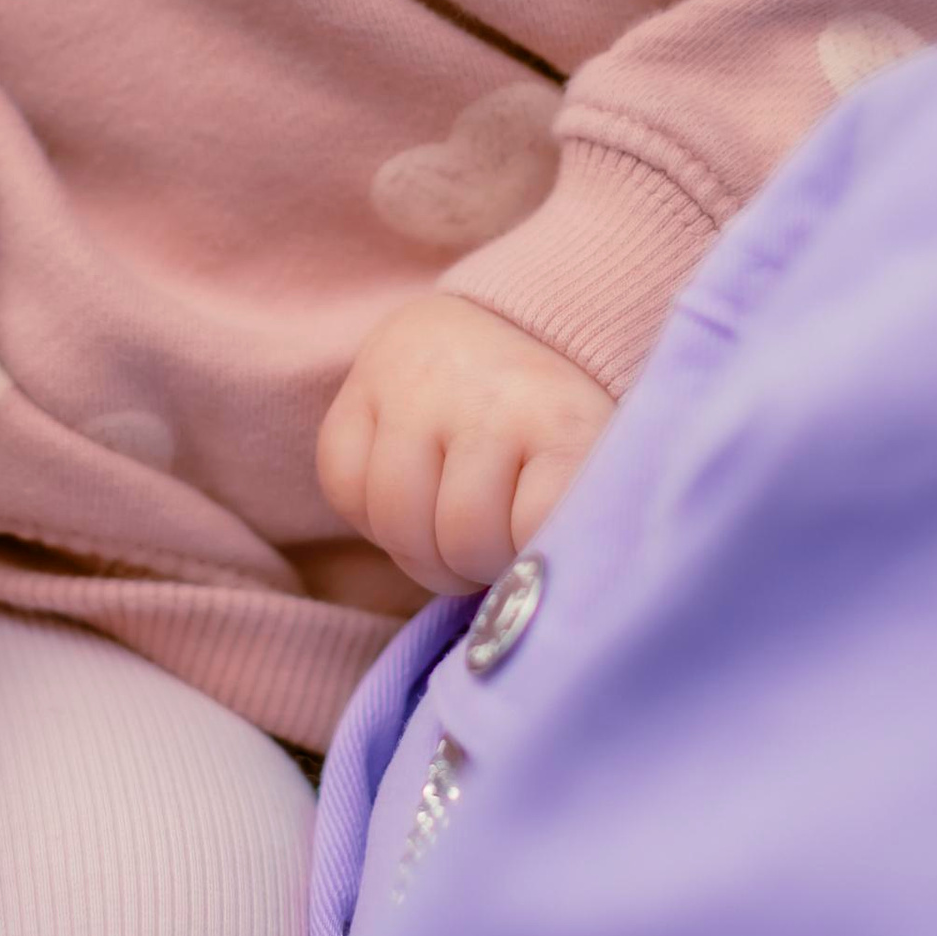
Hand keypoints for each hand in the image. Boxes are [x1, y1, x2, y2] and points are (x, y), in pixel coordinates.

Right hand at [317, 289, 613, 596]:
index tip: (540, 553)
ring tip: (448, 533)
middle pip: (459, 537)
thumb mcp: (594, 469)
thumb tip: (526, 612)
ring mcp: (417, 389)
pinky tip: (408, 497)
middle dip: (473, 565)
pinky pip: (341, 484)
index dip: (533, 564)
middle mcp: (488, 398)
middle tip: (491, 549)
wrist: (507, 323)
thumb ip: (571, 532)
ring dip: (420, 549)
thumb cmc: (555, 428)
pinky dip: (368, 513)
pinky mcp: (359, 386)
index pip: (537, 529)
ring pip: (397, 520)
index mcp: (563, 422)